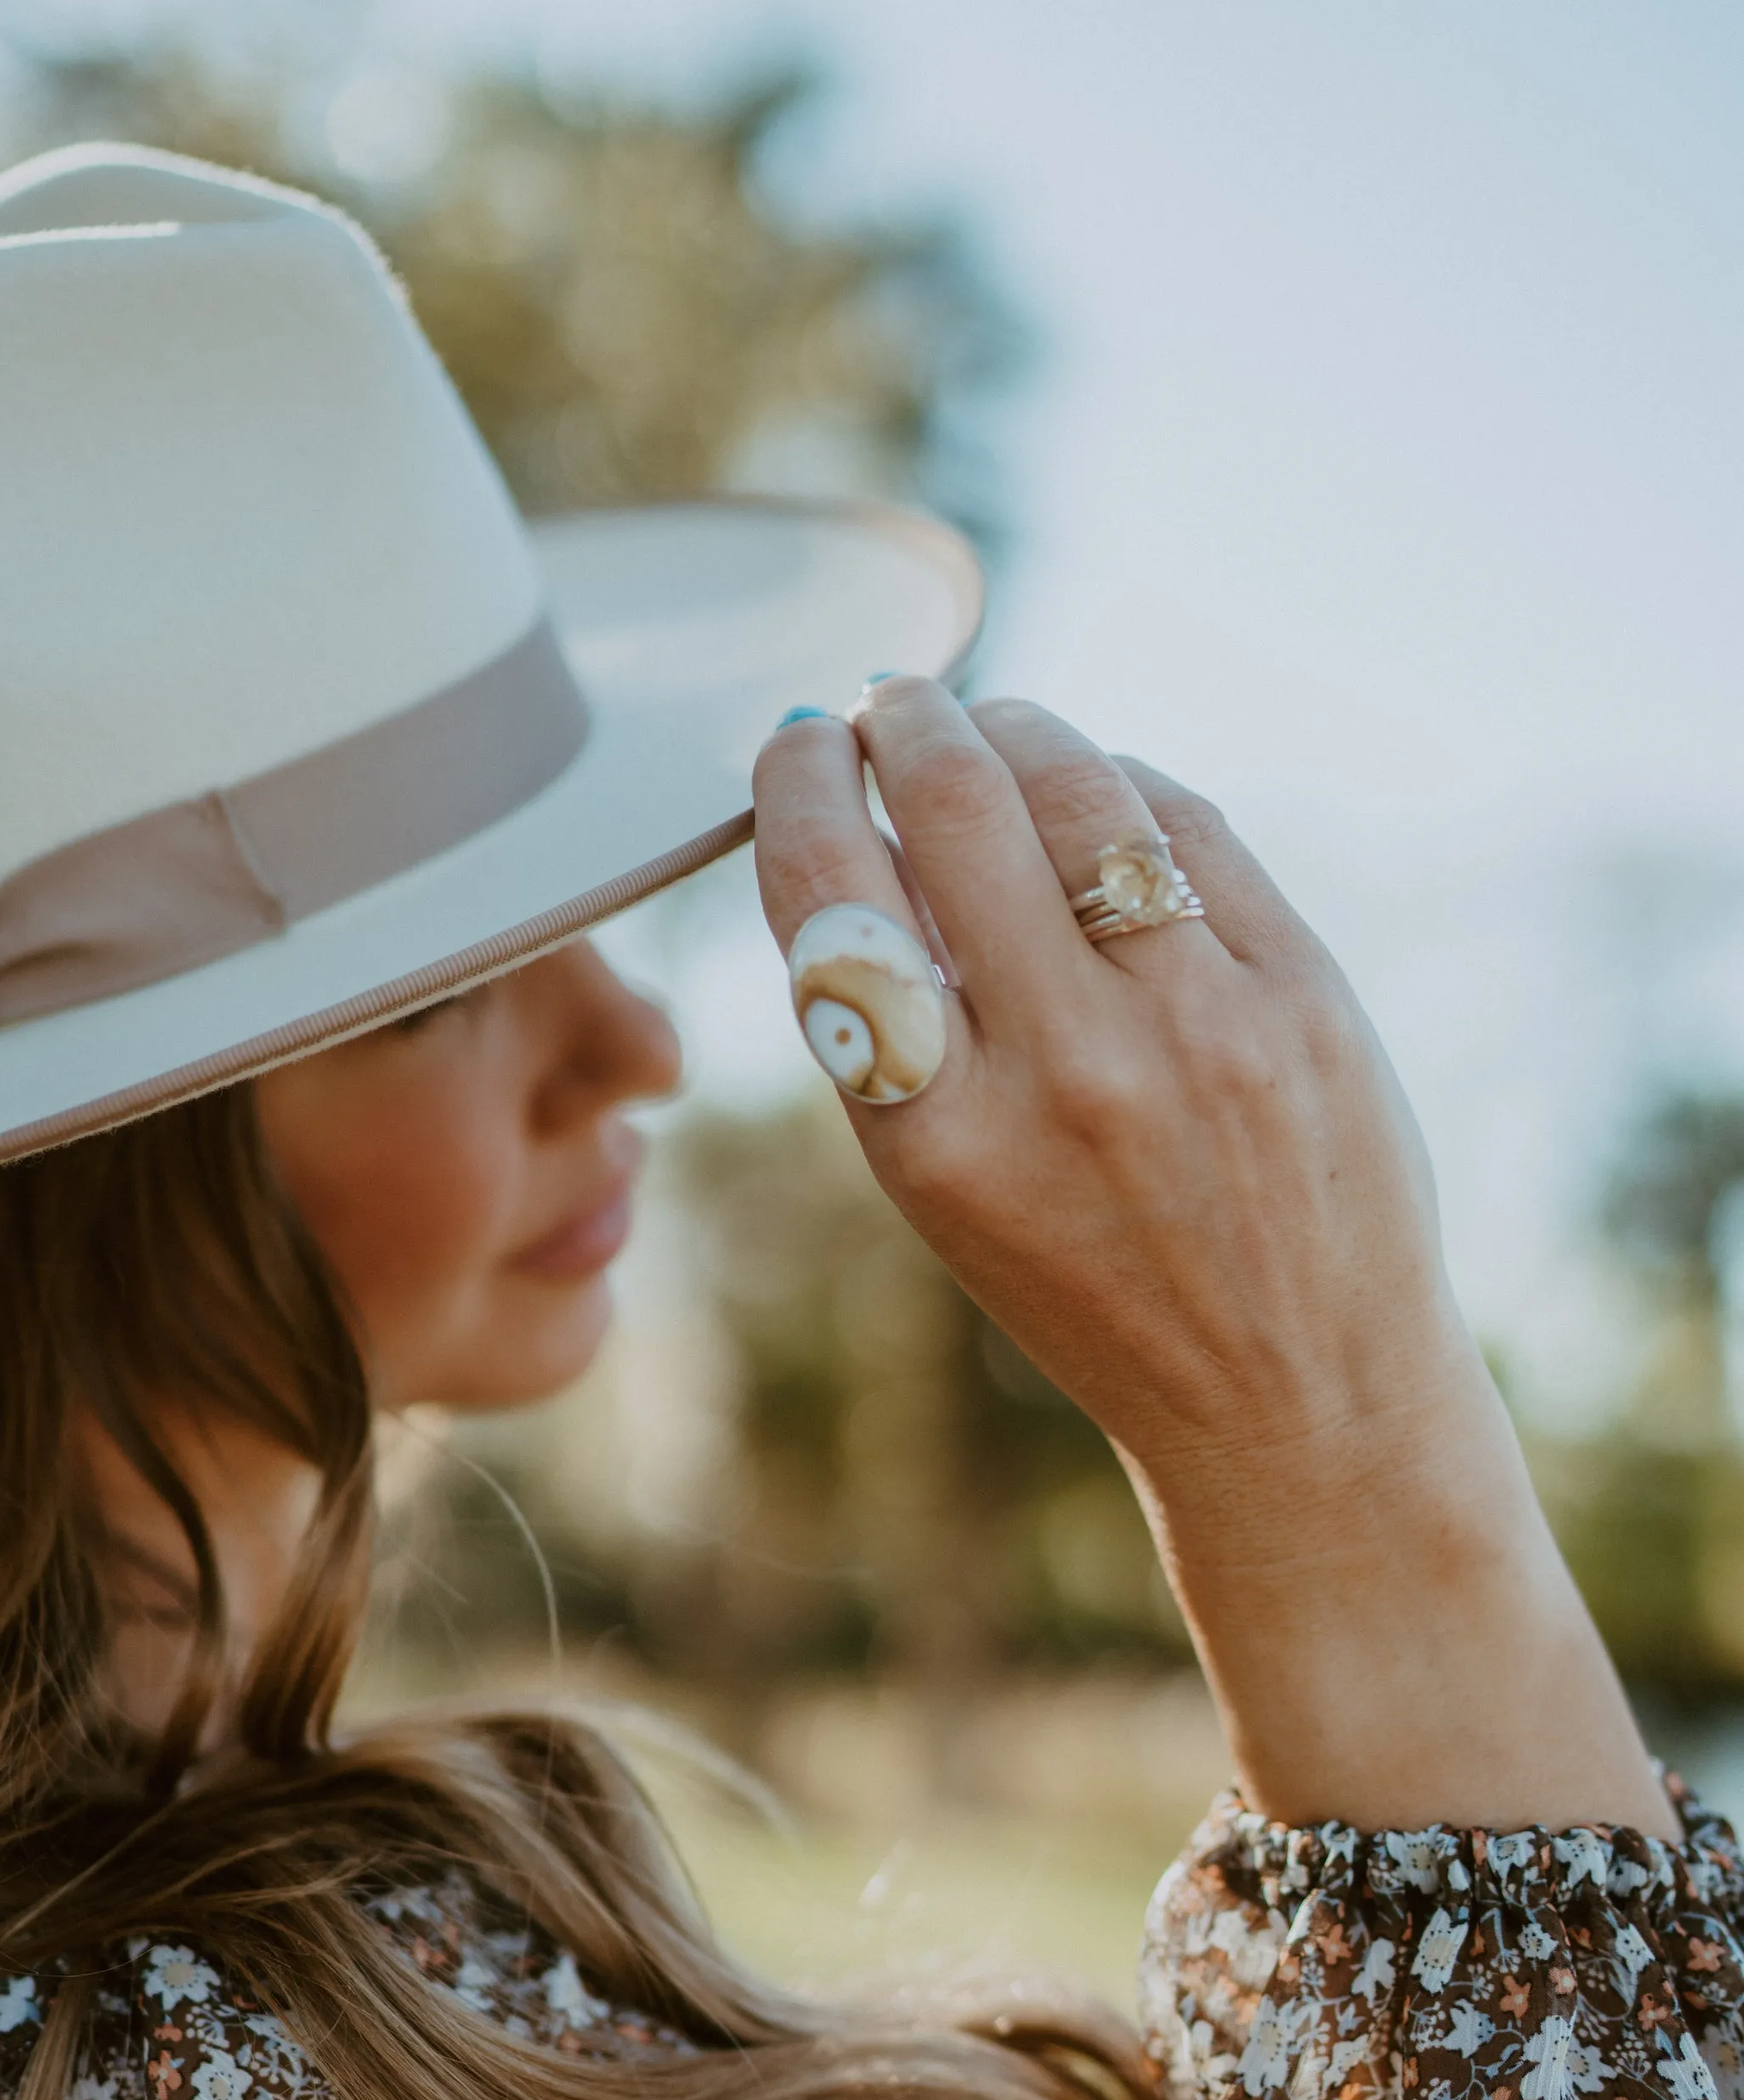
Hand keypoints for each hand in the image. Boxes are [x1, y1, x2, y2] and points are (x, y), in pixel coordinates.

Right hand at [753, 681, 1671, 1836]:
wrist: (1294, 1397)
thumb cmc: (1093, 1289)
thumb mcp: (946, 1192)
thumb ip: (898, 1027)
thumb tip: (865, 823)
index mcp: (936, 1137)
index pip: (829, 893)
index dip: (800, 783)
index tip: (800, 740)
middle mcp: (1063, 1069)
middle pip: (953, 800)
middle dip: (910, 720)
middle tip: (898, 702)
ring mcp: (1195, 1023)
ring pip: (1082, 786)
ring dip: (1021, 732)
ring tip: (999, 731)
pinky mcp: (1301, 994)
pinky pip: (1190, 828)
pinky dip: (1129, 791)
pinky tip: (1107, 800)